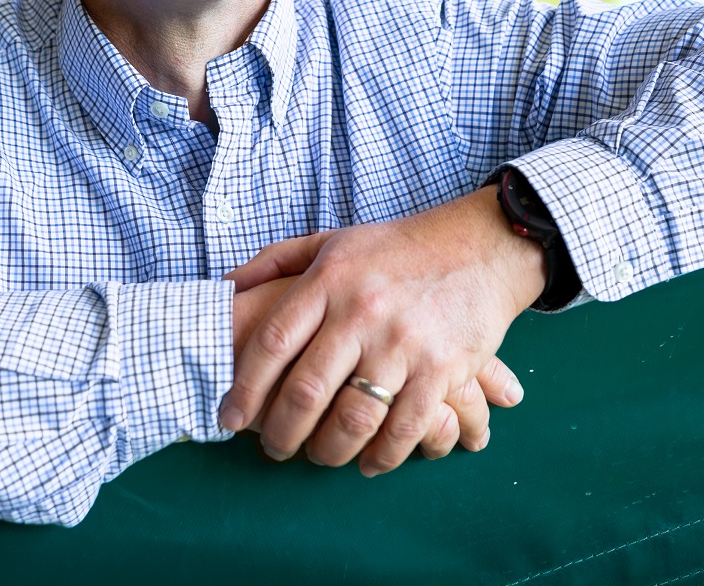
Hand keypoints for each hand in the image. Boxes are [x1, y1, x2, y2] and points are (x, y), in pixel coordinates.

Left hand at [228, 267, 524, 460]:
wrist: (479, 246)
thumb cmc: (396, 248)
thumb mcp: (331, 241)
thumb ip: (275, 260)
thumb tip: (224, 287)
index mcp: (329, 280)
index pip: (273, 343)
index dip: (244, 388)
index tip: (229, 417)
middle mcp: (362, 312)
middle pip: (307, 389)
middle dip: (281, 431)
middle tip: (272, 447)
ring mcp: (404, 342)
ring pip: (353, 418)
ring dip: (328, 450)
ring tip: (318, 456)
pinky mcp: (442, 368)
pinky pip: (404, 428)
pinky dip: (382, 456)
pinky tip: (368, 462)